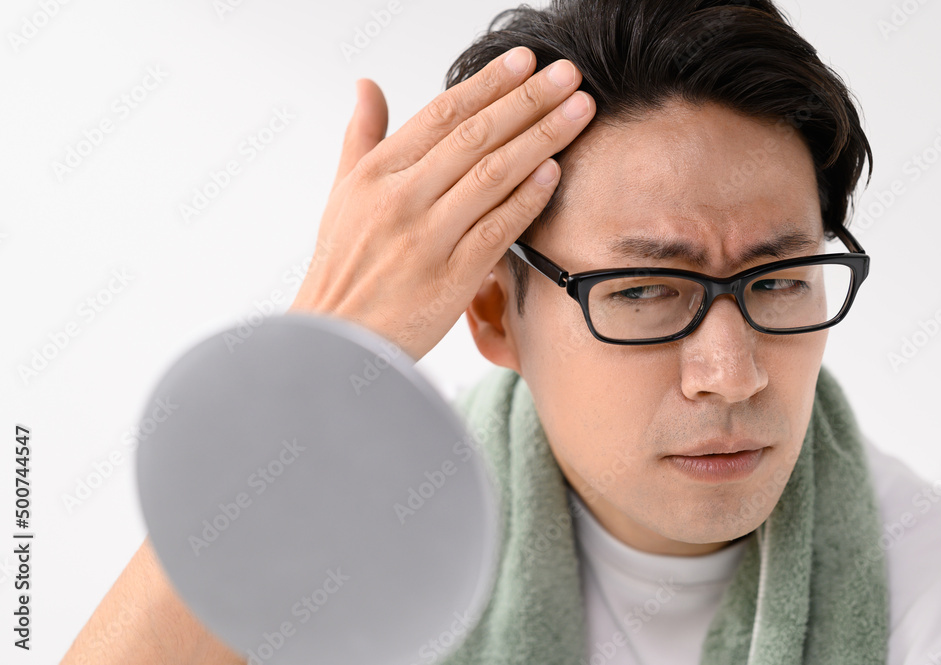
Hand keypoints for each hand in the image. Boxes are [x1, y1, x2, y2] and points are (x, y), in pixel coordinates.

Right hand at [288, 46, 595, 360]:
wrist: (336, 342)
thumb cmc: (343, 268)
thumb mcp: (342, 194)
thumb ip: (362, 136)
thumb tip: (367, 85)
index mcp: (376, 173)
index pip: (442, 114)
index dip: (489, 84)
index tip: (526, 62)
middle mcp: (400, 199)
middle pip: (476, 136)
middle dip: (529, 100)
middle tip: (569, 75)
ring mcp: (426, 238)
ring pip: (493, 176)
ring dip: (542, 139)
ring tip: (579, 111)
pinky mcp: (449, 278)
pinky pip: (497, 229)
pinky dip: (527, 199)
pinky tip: (555, 173)